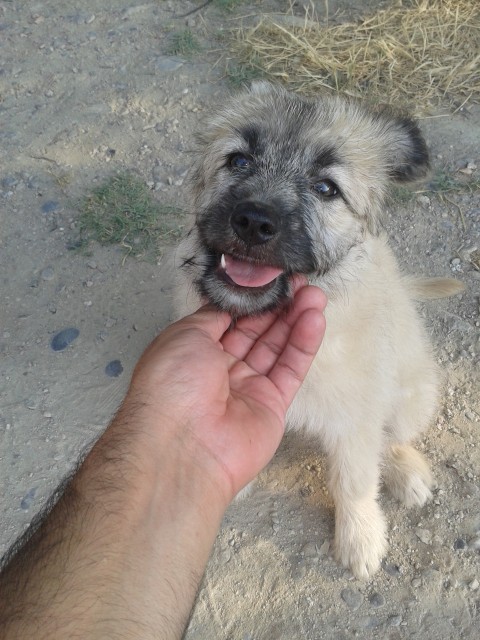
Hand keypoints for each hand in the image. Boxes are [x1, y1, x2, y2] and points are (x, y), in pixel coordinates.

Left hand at [126, 279, 325, 502]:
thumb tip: (230, 303)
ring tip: (314, 294)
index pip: (231, 320)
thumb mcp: (185, 335)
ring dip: (296, 320)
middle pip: (257, 331)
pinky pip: (290, 370)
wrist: (181, 445)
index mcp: (195, 351)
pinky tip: (315, 319)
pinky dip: (303, 344)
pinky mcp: (272, 405)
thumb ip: (214, 316)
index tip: (272, 280)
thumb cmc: (172, 383)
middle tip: (300, 282)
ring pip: (277, 348)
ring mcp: (248, 388)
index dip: (252, 300)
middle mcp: (221, 369)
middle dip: (278, 306)